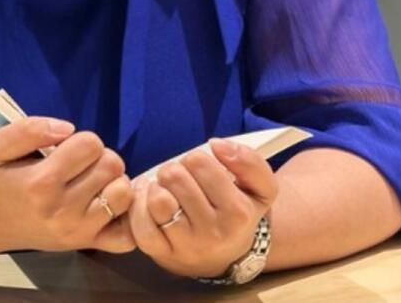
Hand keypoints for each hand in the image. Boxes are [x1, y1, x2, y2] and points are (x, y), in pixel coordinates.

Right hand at [0, 117, 135, 253]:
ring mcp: (80, 231)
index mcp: (41, 183)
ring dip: (112, 182)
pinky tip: (106, 205)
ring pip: (123, 192)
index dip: (81, 141)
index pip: (90, 144)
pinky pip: (128, 233)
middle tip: (80, 167)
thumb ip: (27, 129)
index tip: (66, 152)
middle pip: (112, 164)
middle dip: (99, 159)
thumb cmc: (1, 181)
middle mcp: (63, 209)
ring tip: (92, 184)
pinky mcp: (92, 245)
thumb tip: (67, 129)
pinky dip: (124, 216)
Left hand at [128, 138, 277, 277]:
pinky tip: (149, 203)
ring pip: (156, 198)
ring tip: (166, 192)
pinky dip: (139, 207)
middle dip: (174, 171)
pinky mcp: (160, 254)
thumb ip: (249, 161)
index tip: (200, 172)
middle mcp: (212, 232)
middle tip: (181, 182)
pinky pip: (140, 224)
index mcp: (237, 212)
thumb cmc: (237, 212)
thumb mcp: (260, 188)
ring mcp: (185, 246)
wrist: (225, 255)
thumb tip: (216, 144)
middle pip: (173, 176)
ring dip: (156, 188)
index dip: (194, 160)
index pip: (198, 162)